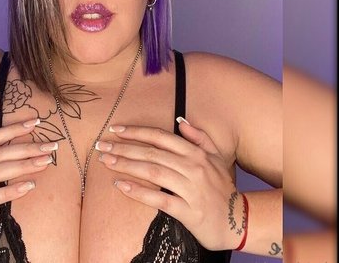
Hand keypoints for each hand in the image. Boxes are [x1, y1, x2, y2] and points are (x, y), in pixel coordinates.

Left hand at [96, 119, 245, 250]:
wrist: (238, 220)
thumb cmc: (222, 187)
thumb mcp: (215, 157)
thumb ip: (199, 137)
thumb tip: (181, 120)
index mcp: (196, 153)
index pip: (161, 137)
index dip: (137, 132)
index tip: (116, 129)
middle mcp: (192, 167)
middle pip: (152, 153)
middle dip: (124, 147)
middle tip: (102, 146)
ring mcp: (190, 189)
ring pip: (153, 172)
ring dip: (126, 165)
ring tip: (106, 161)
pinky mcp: (188, 211)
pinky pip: (159, 199)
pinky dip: (138, 192)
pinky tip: (120, 186)